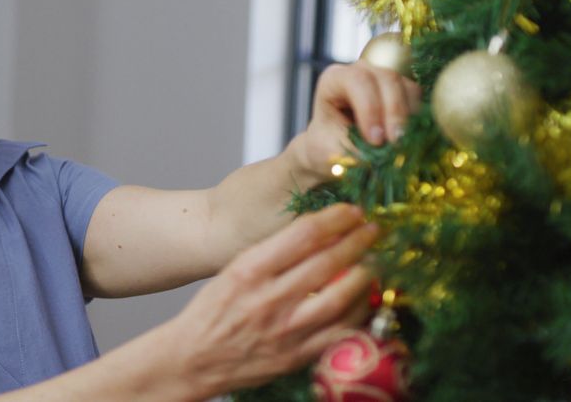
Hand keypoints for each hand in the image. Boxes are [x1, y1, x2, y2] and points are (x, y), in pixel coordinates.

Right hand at [160, 204, 378, 396]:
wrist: (194, 359)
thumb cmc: (212, 312)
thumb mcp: (233, 270)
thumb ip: (271, 252)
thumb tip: (314, 232)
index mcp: (250, 271)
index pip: (302, 235)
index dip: (334, 218)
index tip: (351, 210)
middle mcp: (269, 299)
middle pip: (327, 262)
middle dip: (357, 240)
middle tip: (373, 229)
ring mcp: (286, 330)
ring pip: (340, 298)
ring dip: (364, 275)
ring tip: (376, 260)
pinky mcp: (296, 356)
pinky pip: (339, 333)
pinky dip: (359, 314)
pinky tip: (367, 299)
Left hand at [291, 61, 420, 183]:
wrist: (334, 149)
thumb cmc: (327, 146)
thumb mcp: (334, 151)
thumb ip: (357, 150)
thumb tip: (386, 156)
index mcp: (334, 79)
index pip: (356, 81)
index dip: (370, 108)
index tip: (375, 140)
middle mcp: (361, 71)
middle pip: (387, 79)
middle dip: (394, 113)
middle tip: (396, 144)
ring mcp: (384, 78)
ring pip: (408, 88)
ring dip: (409, 118)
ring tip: (402, 145)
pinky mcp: (403, 92)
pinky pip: (419, 100)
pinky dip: (417, 120)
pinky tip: (410, 139)